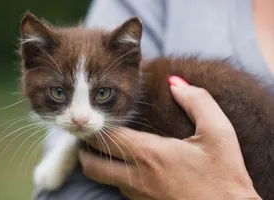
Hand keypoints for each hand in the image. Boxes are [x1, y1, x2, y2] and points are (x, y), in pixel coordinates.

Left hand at [79, 76, 260, 199]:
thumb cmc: (224, 177)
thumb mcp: (218, 133)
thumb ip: (197, 102)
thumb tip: (176, 83)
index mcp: (149, 155)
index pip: (108, 138)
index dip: (96, 125)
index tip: (95, 116)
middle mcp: (136, 178)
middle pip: (91, 164)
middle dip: (85, 148)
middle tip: (92, 134)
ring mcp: (137, 195)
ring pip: (103, 178)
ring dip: (99, 162)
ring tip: (108, 146)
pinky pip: (119, 188)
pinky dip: (114, 174)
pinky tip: (130, 163)